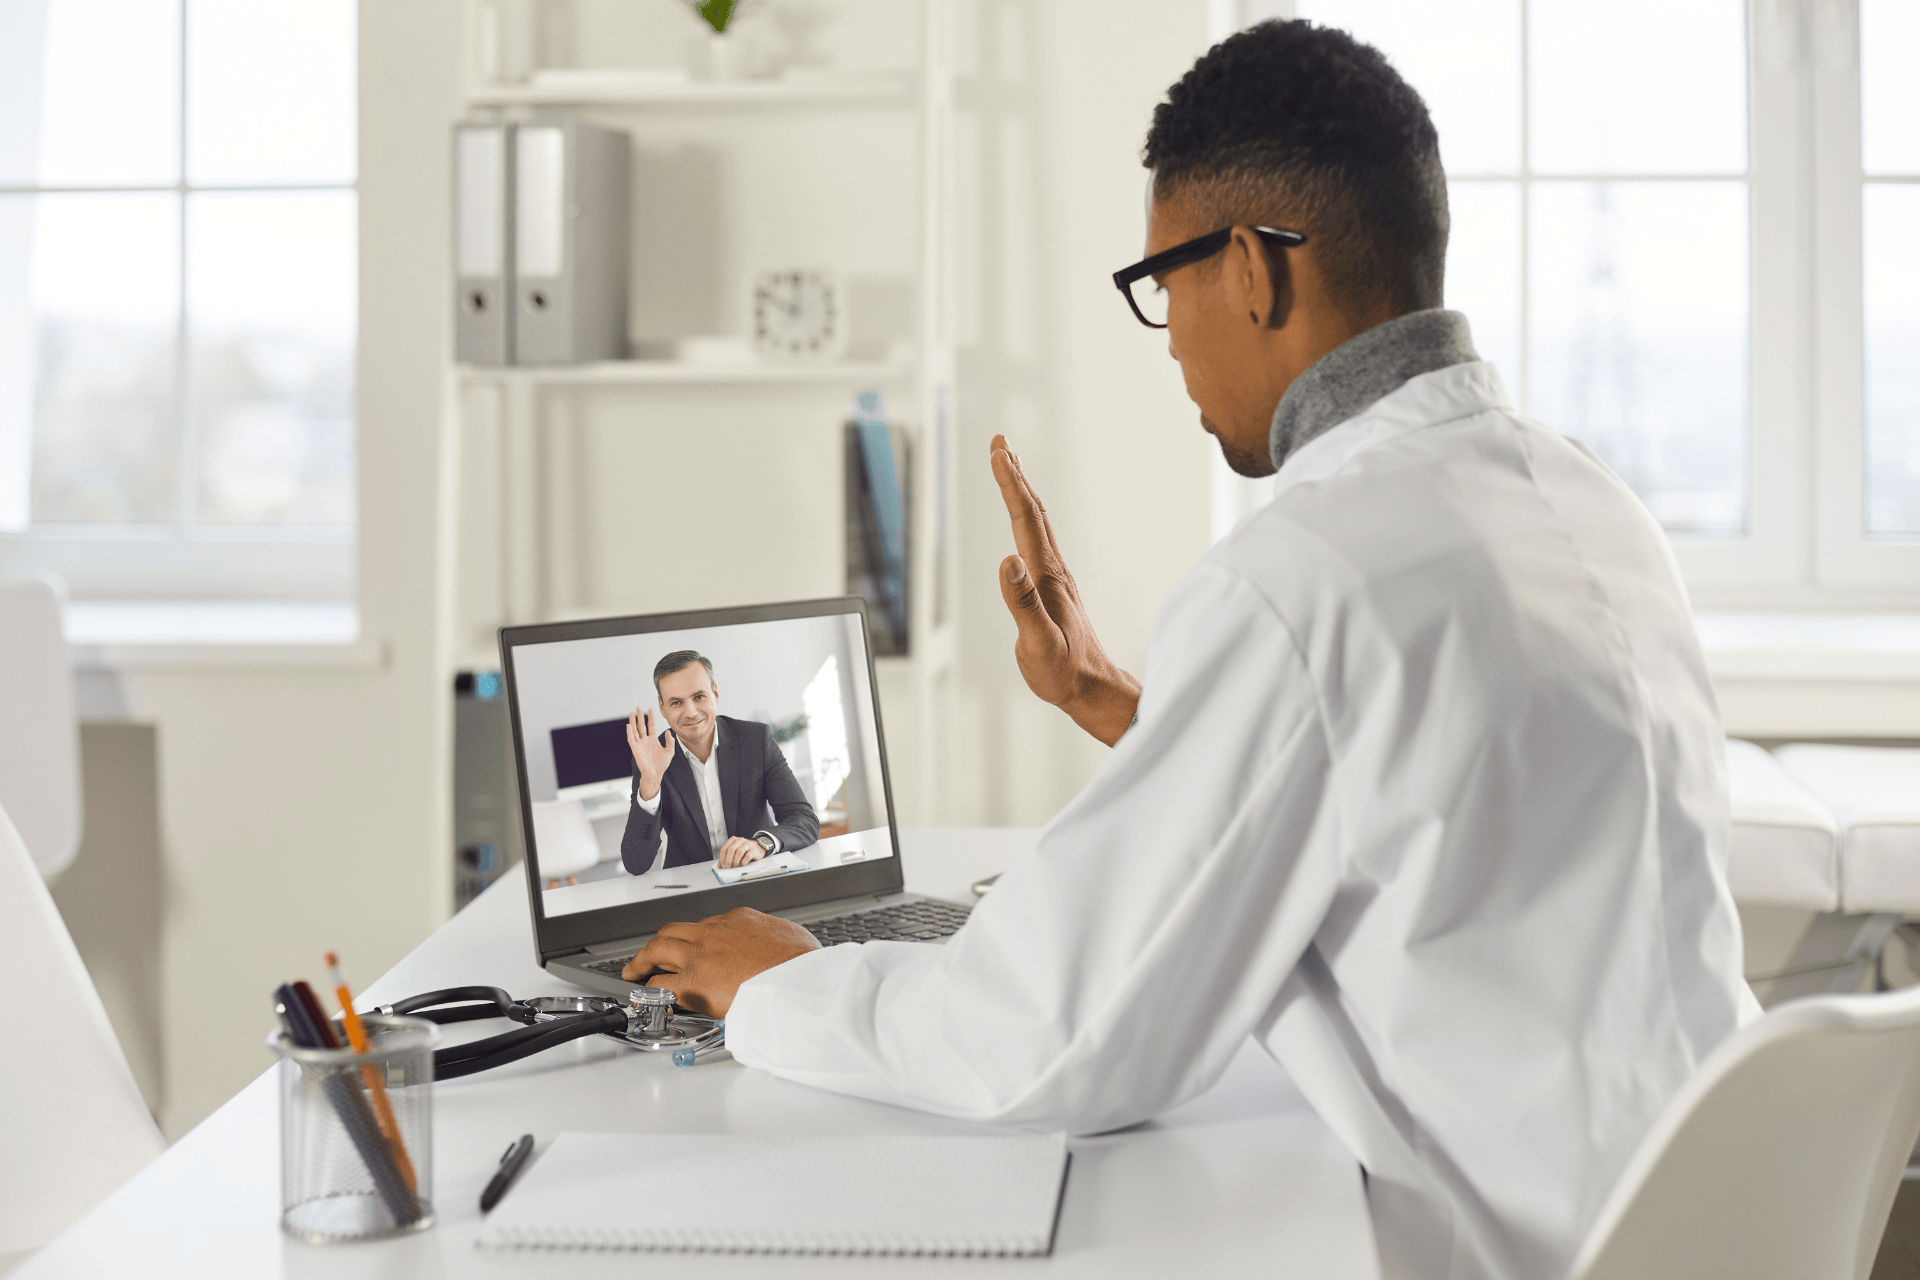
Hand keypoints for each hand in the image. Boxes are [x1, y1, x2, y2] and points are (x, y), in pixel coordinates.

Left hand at [620, 907, 819, 1015]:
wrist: (798, 979)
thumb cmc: (802, 964)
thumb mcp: (792, 938)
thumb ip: (776, 940)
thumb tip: (781, 948)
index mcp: (740, 920)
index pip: (708, 926)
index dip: (697, 939)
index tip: (694, 949)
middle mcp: (716, 932)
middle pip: (675, 930)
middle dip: (659, 941)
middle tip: (650, 953)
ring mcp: (701, 955)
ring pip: (659, 949)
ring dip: (643, 960)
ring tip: (634, 970)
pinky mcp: (693, 982)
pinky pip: (661, 984)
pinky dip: (650, 989)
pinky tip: (646, 997)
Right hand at [626, 708, 674, 798]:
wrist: (655, 774)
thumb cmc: (662, 764)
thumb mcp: (669, 752)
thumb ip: (670, 741)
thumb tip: (668, 731)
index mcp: (653, 740)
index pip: (651, 726)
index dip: (651, 717)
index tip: (650, 708)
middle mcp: (645, 740)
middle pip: (641, 726)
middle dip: (640, 717)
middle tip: (638, 707)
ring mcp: (640, 744)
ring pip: (635, 730)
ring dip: (633, 722)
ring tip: (632, 713)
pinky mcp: (635, 749)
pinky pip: (631, 739)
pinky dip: (630, 732)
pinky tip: (629, 725)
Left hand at [717, 836, 765, 868]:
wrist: (758, 848)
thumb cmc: (744, 851)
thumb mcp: (734, 853)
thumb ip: (726, 858)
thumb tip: (719, 866)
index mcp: (733, 840)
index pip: (724, 848)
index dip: (722, 858)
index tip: (723, 866)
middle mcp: (740, 840)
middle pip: (731, 850)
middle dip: (728, 860)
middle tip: (728, 867)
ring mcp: (747, 844)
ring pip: (739, 851)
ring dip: (735, 861)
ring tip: (735, 866)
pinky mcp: (753, 849)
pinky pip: (748, 855)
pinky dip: (743, 862)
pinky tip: (741, 865)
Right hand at [990, 434, 1140, 745]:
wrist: (1092, 689)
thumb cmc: (1064, 672)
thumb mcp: (1038, 642)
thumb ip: (1022, 602)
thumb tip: (1006, 560)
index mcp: (1047, 578)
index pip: (1025, 521)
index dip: (1011, 484)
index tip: (998, 452)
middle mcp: (1054, 570)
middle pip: (1033, 513)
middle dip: (1015, 476)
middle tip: (999, 443)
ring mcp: (1055, 579)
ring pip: (1037, 525)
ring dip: (1022, 493)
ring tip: (1009, 468)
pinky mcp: (1054, 590)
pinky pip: (1038, 542)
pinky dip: (1026, 519)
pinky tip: (1023, 522)